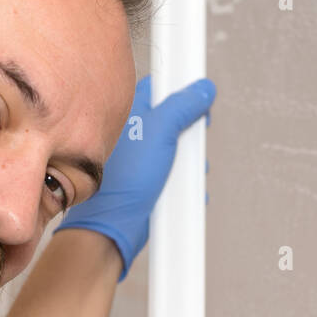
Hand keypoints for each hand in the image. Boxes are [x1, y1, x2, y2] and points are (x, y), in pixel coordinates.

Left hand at [55, 74, 216, 281]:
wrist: (113, 227)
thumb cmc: (126, 181)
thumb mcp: (161, 133)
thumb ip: (182, 107)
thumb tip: (202, 90)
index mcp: (131, 114)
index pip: (159, 89)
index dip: (181, 91)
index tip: (197, 98)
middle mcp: (134, 136)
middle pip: (174, 122)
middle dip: (190, 133)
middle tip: (193, 140)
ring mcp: (141, 161)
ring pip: (177, 152)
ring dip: (189, 162)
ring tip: (190, 171)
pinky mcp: (147, 184)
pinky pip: (174, 177)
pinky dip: (183, 183)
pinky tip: (184, 189)